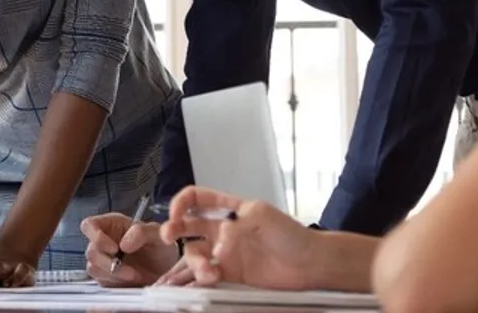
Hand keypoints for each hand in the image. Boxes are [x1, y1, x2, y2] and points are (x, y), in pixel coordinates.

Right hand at [81, 213, 178, 286]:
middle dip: (108, 263)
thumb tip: (123, 244)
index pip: (89, 225)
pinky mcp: (105, 278)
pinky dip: (115, 283)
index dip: (95, 236)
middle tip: (130, 270)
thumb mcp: (157, 234)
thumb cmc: (160, 247)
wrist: (166, 271)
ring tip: (134, 276)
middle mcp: (103, 241)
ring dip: (114, 275)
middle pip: (91, 251)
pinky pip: (101, 281)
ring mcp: (103, 261)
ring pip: (93, 268)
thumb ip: (142, 232)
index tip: (114, 248)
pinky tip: (130, 280)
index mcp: (111, 224)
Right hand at [159, 185, 319, 289]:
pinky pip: (207, 274)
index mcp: (229, 209)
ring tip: (208, 271)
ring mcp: (225, 252)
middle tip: (168, 236)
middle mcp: (223, 230)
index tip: (176, 214)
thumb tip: (218, 241)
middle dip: (172, 229)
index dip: (181, 203)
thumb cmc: (291, 234)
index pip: (196, 199)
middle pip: (187, 226)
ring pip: (195, 254)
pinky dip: (201, 277)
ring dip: (194, 261)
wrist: (310, 264)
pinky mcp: (230, 273)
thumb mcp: (262, 216)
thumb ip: (235, 224)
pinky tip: (208, 279)